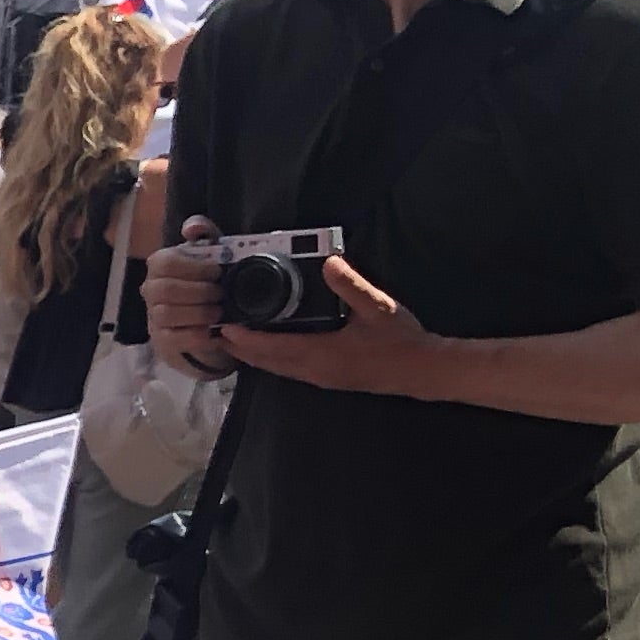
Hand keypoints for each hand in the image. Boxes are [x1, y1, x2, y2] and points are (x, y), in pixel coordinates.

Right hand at [141, 215, 231, 372]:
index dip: (194, 268)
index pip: (166, 263)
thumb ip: (203, 233)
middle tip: (220, 293)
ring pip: (166, 314)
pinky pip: (173, 338)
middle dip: (198, 292)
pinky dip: (194, 335)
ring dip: (197, 313)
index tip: (217, 272)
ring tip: (217, 312)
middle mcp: (151, 289)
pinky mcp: (161, 338)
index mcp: (159, 264)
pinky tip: (209, 330)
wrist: (200, 311)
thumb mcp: (208, 251)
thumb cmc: (203, 277)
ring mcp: (153, 315)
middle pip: (166, 290)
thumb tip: (192, 228)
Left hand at [222, 251, 442, 395]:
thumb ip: (351, 285)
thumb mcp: (377, 307)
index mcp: (321, 354)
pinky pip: (289, 370)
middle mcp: (314, 371)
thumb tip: (330, 261)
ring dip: (253, 356)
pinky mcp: (327, 378)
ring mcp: (320, 378)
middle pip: (266, 362)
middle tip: (216, 333)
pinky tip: (268, 348)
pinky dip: (271, 359)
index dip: (245, 339)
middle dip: (240, 349)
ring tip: (233, 340)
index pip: (272, 348)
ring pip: (276, 368)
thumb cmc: (401, 340)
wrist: (422, 371)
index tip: (224, 327)